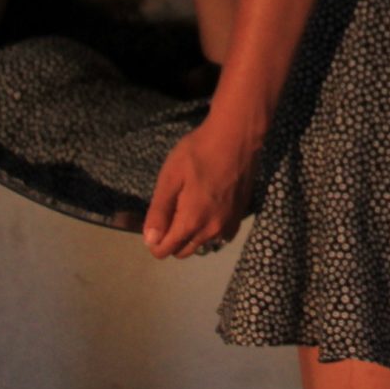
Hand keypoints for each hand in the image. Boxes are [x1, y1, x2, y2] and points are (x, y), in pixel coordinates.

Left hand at [144, 116, 258, 258]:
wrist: (237, 137)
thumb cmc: (198, 152)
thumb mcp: (170, 177)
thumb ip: (159, 211)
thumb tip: (150, 241)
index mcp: (191, 222)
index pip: (165, 250)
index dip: (153, 241)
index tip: (154, 220)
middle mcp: (211, 231)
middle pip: (183, 251)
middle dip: (170, 240)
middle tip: (169, 211)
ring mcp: (228, 225)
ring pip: (201, 245)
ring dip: (190, 236)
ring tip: (188, 207)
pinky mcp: (240, 217)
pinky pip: (219, 236)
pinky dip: (209, 231)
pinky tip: (207, 210)